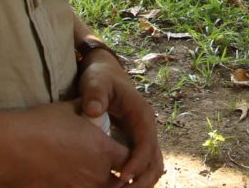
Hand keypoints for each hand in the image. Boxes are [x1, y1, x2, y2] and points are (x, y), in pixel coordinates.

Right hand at [8, 99, 130, 187]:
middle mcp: (97, 172)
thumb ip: (89, 110)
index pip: (130, 157)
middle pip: (120, 180)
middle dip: (120, 175)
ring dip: (104, 184)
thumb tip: (94, 104)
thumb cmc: (42, 124)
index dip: (131, 156)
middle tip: (116, 169)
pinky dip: (85, 186)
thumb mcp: (71, 110)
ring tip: (95, 174)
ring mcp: (81, 187)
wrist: (14, 148)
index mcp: (103, 149)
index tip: (124, 152)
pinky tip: (76, 179)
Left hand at [78, 53, 164, 187]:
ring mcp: (143, 135)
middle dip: (143, 180)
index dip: (136, 163)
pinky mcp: (136, 141)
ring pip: (152, 166)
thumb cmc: (100, 78)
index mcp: (141, 114)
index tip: (122, 177)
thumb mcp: (96, 81)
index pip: (146, 145)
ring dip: (142, 182)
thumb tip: (94, 111)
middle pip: (155, 161)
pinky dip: (137, 177)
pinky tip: (121, 186)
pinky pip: (143, 164)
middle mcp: (147, 127)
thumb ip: (95, 94)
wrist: (104, 73)